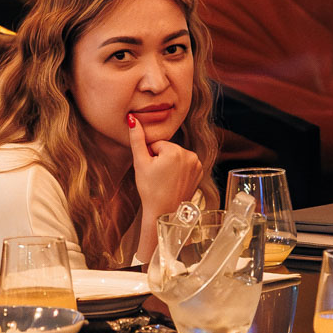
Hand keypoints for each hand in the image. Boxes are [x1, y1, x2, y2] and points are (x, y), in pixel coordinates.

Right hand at [128, 112, 200, 259]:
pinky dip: (179, 171)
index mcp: (175, 151)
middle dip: (160, 160)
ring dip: (169, 165)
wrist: (164, 213)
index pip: (157, 145)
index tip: (151, 172)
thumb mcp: (140, 163)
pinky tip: (173, 182)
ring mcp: (197, 164)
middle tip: (157, 178)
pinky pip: (185, 165)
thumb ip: (137, 139)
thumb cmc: (150, 190)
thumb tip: (132, 118)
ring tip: (165, 181)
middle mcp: (190, 155)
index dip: (150, 157)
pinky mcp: (199, 172)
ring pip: (176, 157)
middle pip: (167, 150)